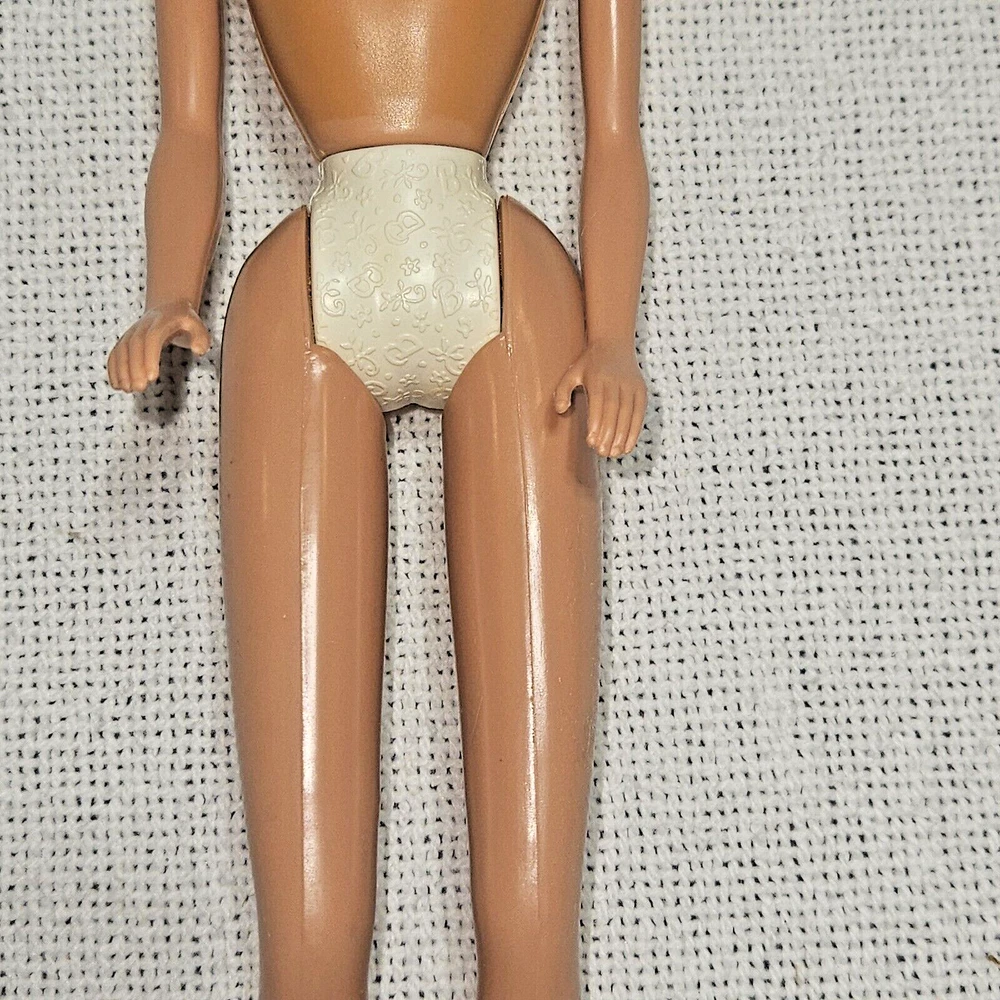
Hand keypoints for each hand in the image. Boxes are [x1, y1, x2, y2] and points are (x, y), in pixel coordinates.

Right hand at [107, 299, 210, 392]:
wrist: (168, 307)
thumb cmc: (184, 321)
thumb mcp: (197, 324)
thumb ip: (201, 336)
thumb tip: (198, 350)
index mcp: (161, 321)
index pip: (152, 338)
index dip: (150, 356)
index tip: (152, 377)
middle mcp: (142, 325)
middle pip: (134, 345)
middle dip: (134, 368)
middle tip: (139, 388)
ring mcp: (131, 332)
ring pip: (121, 350)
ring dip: (122, 370)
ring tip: (127, 389)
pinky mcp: (125, 340)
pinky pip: (115, 353)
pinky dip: (113, 369)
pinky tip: (117, 385)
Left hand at [554, 339, 646, 456]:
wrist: (614, 343)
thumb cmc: (588, 364)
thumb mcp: (571, 372)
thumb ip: (562, 391)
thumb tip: (560, 410)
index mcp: (599, 377)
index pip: (600, 403)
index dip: (597, 423)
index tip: (591, 441)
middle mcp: (617, 381)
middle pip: (615, 411)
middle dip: (609, 433)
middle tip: (602, 452)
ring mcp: (632, 385)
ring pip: (628, 414)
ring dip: (622, 436)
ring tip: (614, 453)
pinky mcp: (641, 391)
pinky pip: (639, 414)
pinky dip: (634, 431)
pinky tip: (627, 446)